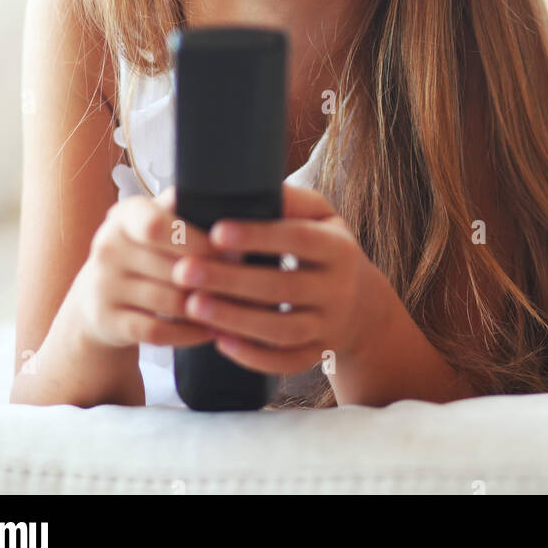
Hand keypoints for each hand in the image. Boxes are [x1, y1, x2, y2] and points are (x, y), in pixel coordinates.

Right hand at [72, 186, 220, 350]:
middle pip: (169, 267)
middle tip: (244, 284)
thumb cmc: (143, 252)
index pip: (156, 225)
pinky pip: (156, 332)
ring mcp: (103, 286)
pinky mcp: (106, 321)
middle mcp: (108, 247)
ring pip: (167, 302)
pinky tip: (210, 330)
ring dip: (205, 307)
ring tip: (236, 308)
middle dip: (211, 277)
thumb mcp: (153, 221)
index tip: (231, 251)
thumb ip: (181, 207)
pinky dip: (188, 333)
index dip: (197, 240)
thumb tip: (226, 192)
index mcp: (124, 216)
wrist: (96, 297)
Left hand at [175, 181, 385, 377]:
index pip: (298, 239)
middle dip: (231, 280)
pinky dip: (253, 356)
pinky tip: (219, 341)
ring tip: (192, 306)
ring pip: (282, 330)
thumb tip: (249, 185)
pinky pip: (285, 362)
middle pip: (283, 287)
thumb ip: (291, 201)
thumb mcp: (322, 217)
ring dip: (235, 319)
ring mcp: (329, 326)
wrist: (363, 305)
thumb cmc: (325, 247)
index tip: (216, 231)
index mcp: (339, 248)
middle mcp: (338, 289)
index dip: (258, 236)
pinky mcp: (318, 355)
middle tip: (184, 271)